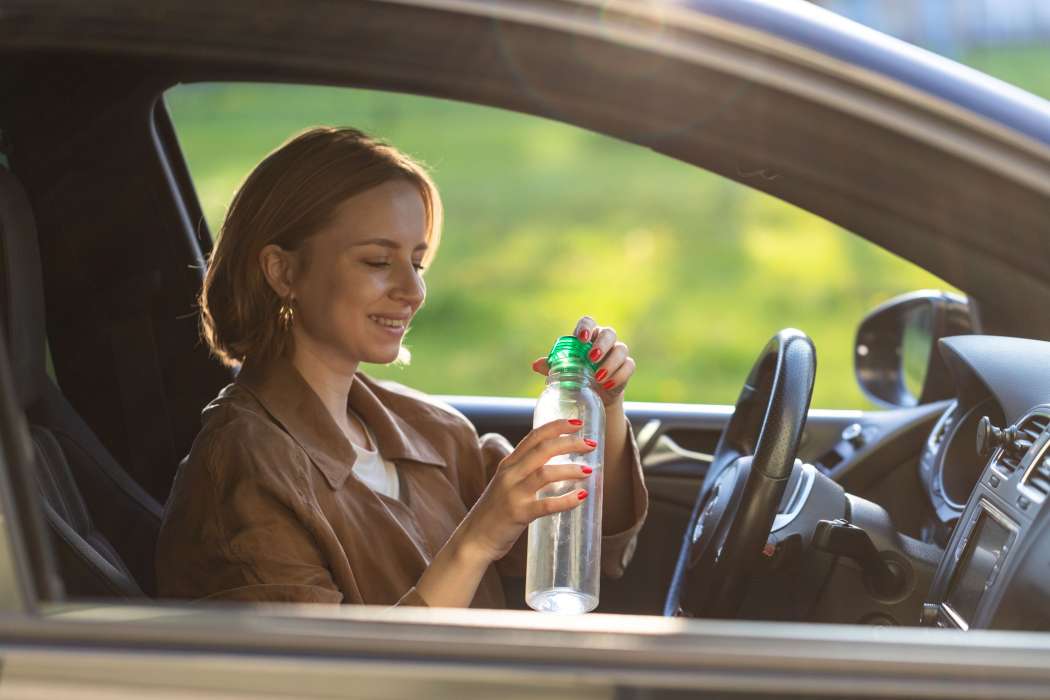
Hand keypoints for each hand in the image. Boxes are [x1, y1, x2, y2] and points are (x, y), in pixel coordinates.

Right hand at [461, 419, 596, 562]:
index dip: (556, 426)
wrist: (474, 539)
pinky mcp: (518, 514)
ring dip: (570, 469)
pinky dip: (566, 500)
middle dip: (569, 443)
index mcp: (508, 464)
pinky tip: (582, 496)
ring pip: (546, 473)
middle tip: (590, 444)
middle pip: (543, 449)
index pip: (534, 436)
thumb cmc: (495, 513)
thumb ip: (525, 473)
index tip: (577, 422)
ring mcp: (513, 493)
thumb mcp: (506, 484)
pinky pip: (547, 505)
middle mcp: (510, 474)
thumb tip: (556, 467)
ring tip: (589, 470)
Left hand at [531, 315, 635, 406]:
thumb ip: (551, 366)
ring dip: (610, 363)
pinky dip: (619, 375)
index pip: (589, 322)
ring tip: (598, 377)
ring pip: (621, 350)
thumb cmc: (576, 376)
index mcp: (588, 336)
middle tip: (591, 358)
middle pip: (609, 333)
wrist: (594, 395)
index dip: (586, 327)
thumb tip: (536, 365)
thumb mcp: (563, 371)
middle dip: (601, 345)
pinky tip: (607, 385)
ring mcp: (618, 353)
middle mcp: (605, 341)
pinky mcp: (627, 367)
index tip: (581, 338)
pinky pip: (629, 366)